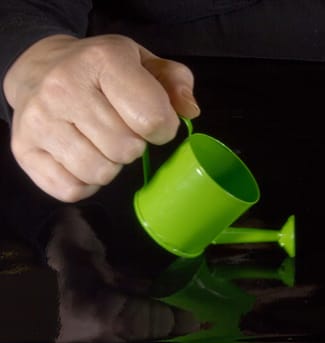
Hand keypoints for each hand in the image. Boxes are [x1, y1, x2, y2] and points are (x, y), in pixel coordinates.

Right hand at [3, 34, 199, 201]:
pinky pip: (71, 190)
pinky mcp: (24, 149)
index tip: (154, 122)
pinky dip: (86, 182)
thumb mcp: (144, 62)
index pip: (151, 119)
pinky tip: (84, 157)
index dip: (164, 128)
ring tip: (103, 141)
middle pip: (126, 149)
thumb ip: (176, 83)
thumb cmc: (102, 70)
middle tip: (123, 129)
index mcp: (102, 61)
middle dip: (135, 145)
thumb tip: (190, 111)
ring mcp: (38, 121)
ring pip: (99, 173)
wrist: (41, 68)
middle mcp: (63, 88)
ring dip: (111, 165)